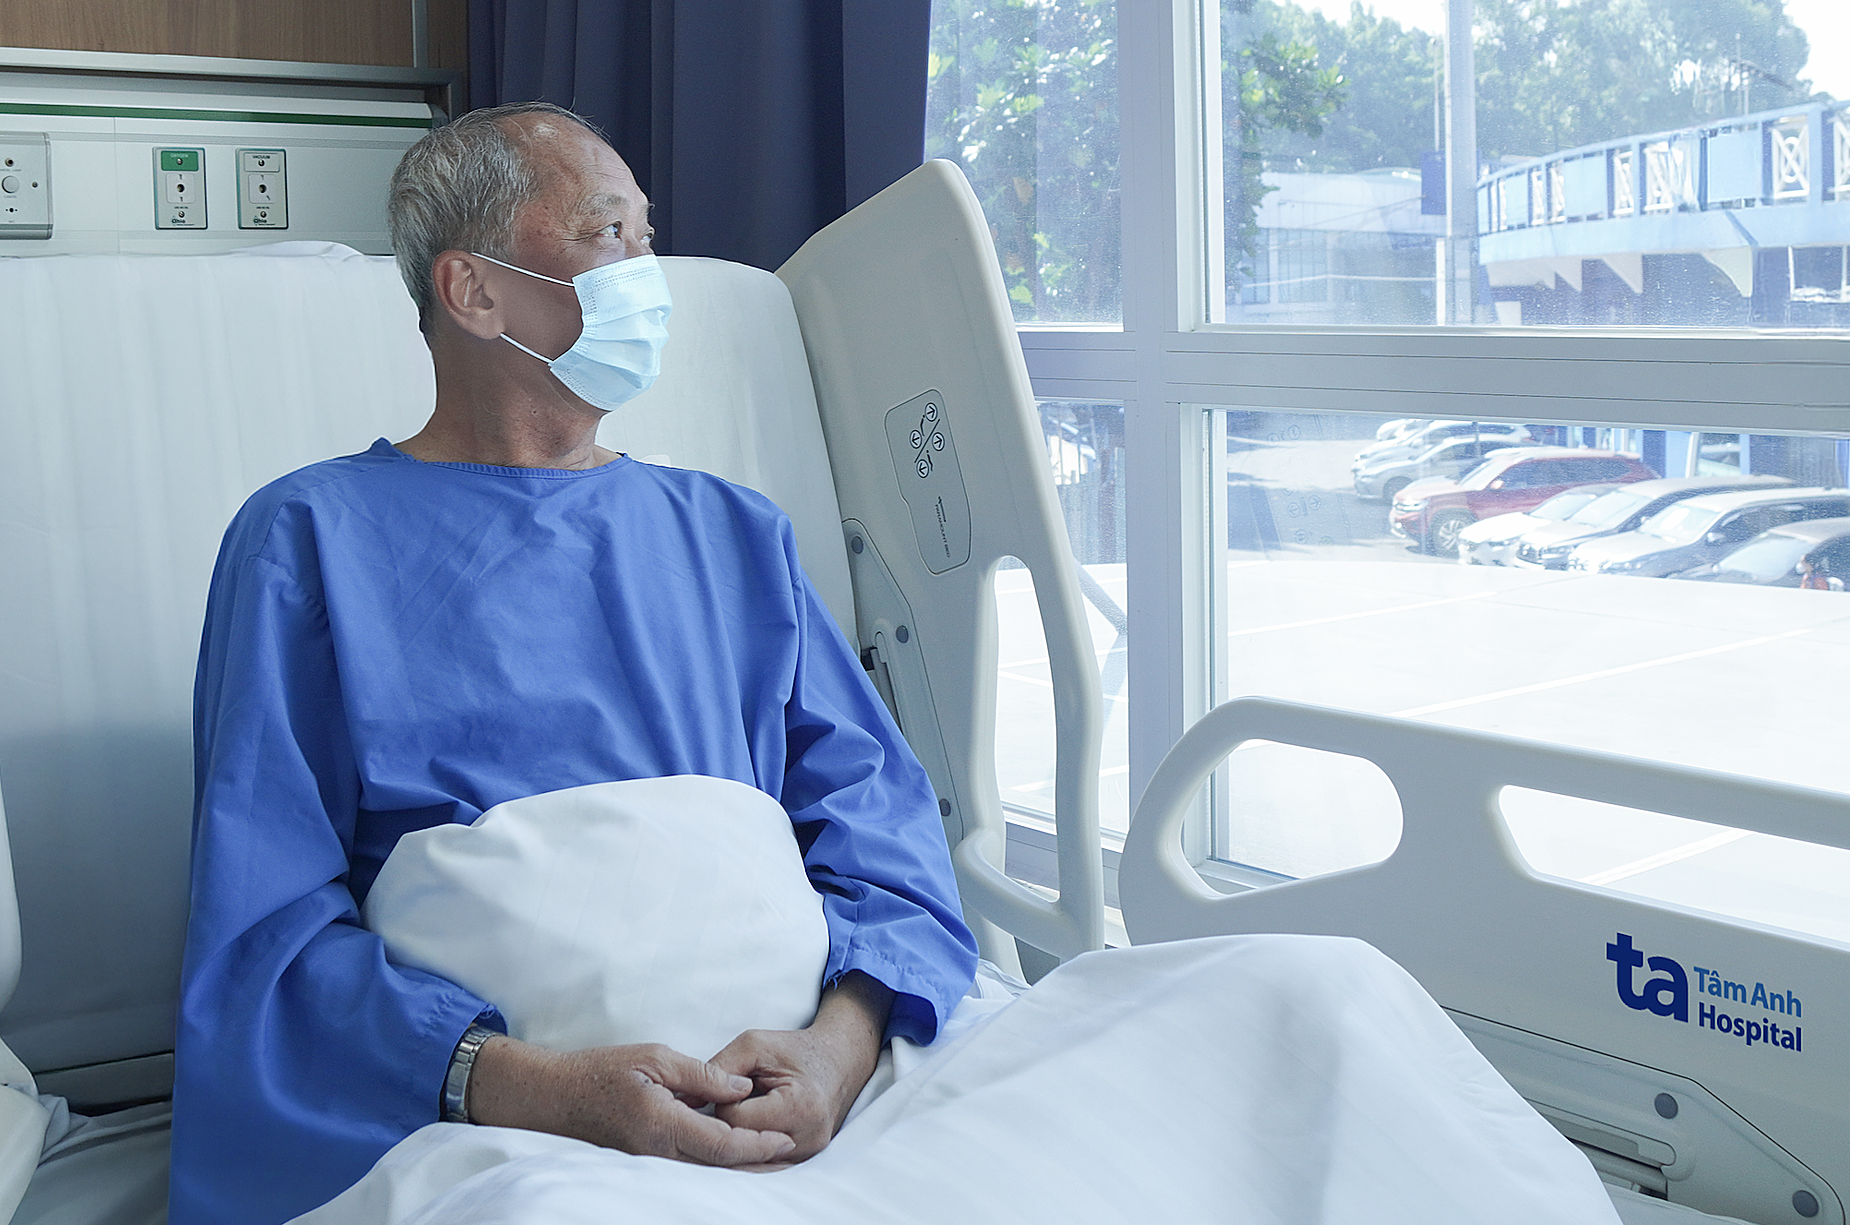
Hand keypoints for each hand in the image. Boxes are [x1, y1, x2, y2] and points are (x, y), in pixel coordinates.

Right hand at [466, 1035, 796, 1166]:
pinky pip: (687, 1166)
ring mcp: (649, 1161)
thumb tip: (741, 1086)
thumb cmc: (602, 1069)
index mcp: (661, 1123)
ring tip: (772, 1154)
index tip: (784, 1141)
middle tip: (790, 1153)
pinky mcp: (644, 1160)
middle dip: (756, 1162)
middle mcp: (656, 1151)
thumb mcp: (655, 1057)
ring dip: (739, 1164)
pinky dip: (715, 1161)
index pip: (721, 1144)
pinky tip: (734, 1153)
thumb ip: (701, 1074)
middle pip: (718, 1165)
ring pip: (704, 1170)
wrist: (555, 1095)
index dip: (757, 1146)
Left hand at [710, 971, 894, 1165]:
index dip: (724, 1101)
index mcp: (799, 1106)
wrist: (838, 1060)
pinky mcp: (805, 1159)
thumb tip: (685, 1099)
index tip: (736, 1085)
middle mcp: (808, 1137)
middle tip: (739, 1098)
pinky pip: (764, 1162)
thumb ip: (717, 1068)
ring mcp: (809, 1153)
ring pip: (749, 1158)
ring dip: (742, 1135)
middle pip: (741, 1145)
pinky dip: (754, 1145)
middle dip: (730, 1122)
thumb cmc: (794, 1050)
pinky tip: (755, 1125)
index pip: (735, 1121)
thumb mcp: (754, 1045)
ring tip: (750, 1109)